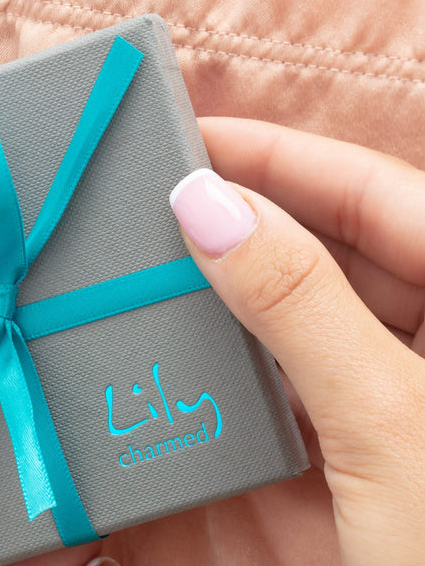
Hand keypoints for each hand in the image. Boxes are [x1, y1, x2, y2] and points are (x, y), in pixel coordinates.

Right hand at [170, 118, 424, 565]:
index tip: (195, 140)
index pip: (377, 192)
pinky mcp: (384, 425)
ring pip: (326, 301)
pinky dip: (261, 347)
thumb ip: (300, 309)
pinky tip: (211, 338)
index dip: (283, 158)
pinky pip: (314, 360)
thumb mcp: (383, 425)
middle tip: (166, 200)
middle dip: (257, 215)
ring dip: (251, 284)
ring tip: (173, 259)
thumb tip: (209, 210)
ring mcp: (416, 378)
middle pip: (347, 240)